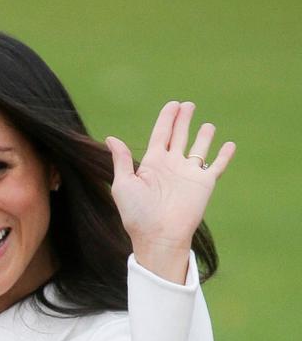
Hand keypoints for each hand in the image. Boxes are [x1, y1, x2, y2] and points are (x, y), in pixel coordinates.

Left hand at [106, 101, 234, 282]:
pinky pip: (217, 166)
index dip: (167, 119)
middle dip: (183, 120)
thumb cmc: (137, 213)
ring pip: (199, 149)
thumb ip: (122, 160)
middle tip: (188, 104)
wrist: (158, 235)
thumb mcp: (124, 184)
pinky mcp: (204, 184)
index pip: (160, 134)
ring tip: (208, 125)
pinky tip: (229, 144)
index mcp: (152, 164)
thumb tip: (111, 138)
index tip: (173, 105)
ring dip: (204, 136)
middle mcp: (171, 166)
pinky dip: (224, 155)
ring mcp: (189, 174)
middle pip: (179, 136)